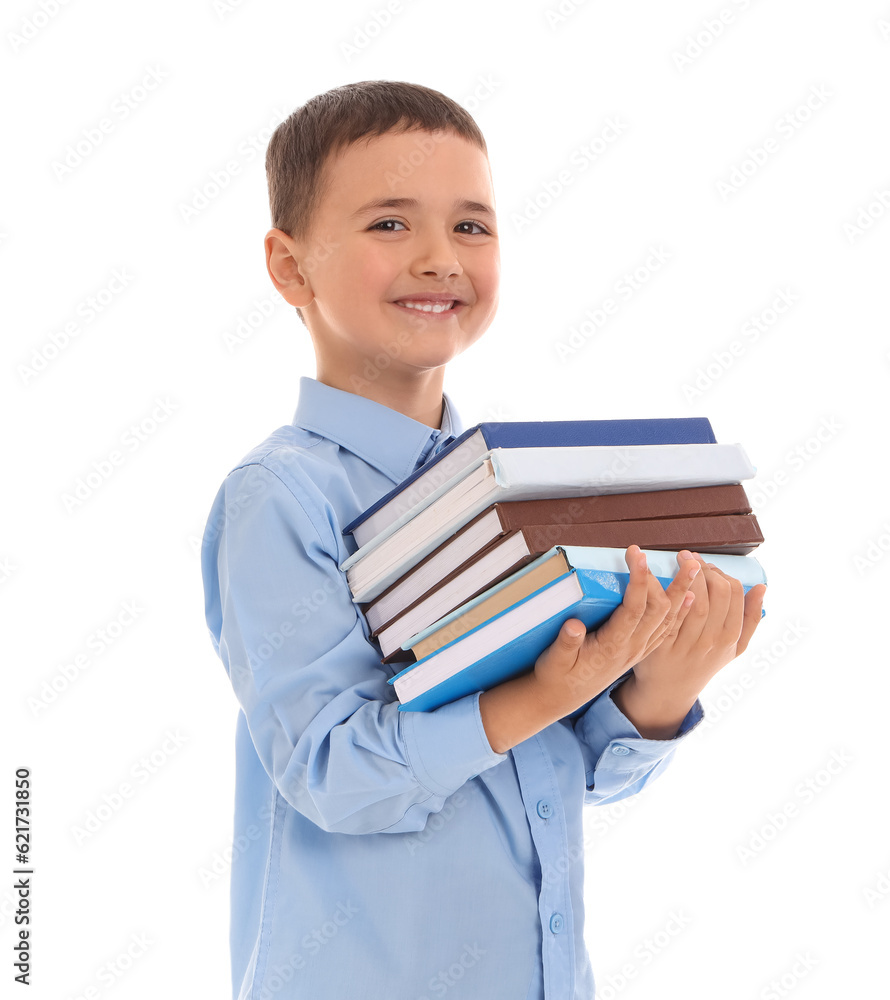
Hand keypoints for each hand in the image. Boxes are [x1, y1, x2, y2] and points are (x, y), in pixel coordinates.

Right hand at [530, 545, 701, 717]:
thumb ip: (566, 643)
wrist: (562, 698)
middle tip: (678, 556)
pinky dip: (682, 610)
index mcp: (611, 646)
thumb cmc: (556, 675)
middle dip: (670, 581)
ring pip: (669, 618)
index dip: (638, 581)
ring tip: (693, 568)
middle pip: (660, 611)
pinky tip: (690, 597)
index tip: (637, 555)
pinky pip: (668, 628)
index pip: (632, 609)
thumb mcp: (554, 661)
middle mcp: (631, 648)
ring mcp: (639, 650)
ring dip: (683, 592)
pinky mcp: (641, 651)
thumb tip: (574, 625)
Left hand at [631, 551, 766, 701]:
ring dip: (689, 574)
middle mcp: (711, 641)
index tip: (708, 565)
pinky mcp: (663, 642)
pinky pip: (670, 613)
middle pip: (716, 593)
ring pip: (695, 600)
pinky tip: (666, 576)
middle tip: (691, 557)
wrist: (671, 688)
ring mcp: (687, 643)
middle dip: (705, 569)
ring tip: (682, 560)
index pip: (733, 593)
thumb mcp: (736, 646)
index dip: (721, 573)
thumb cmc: (705, 661)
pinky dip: (670, 592)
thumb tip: (762, 587)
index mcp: (730, 638)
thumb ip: (751, 618)